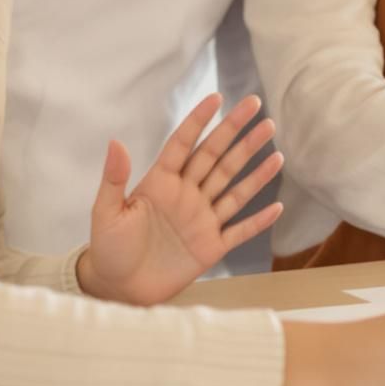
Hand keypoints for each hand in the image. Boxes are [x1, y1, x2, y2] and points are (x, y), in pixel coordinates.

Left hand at [77, 93, 282, 305]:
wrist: (119, 288)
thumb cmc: (108, 248)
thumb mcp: (106, 212)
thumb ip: (114, 179)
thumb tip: (114, 142)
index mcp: (161, 182)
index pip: (184, 144)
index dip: (199, 121)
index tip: (216, 97)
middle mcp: (186, 195)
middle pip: (216, 158)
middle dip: (236, 132)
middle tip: (256, 106)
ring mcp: (201, 220)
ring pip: (234, 189)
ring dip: (255, 170)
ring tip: (276, 148)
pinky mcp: (210, 247)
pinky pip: (240, 231)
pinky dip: (258, 221)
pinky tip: (277, 206)